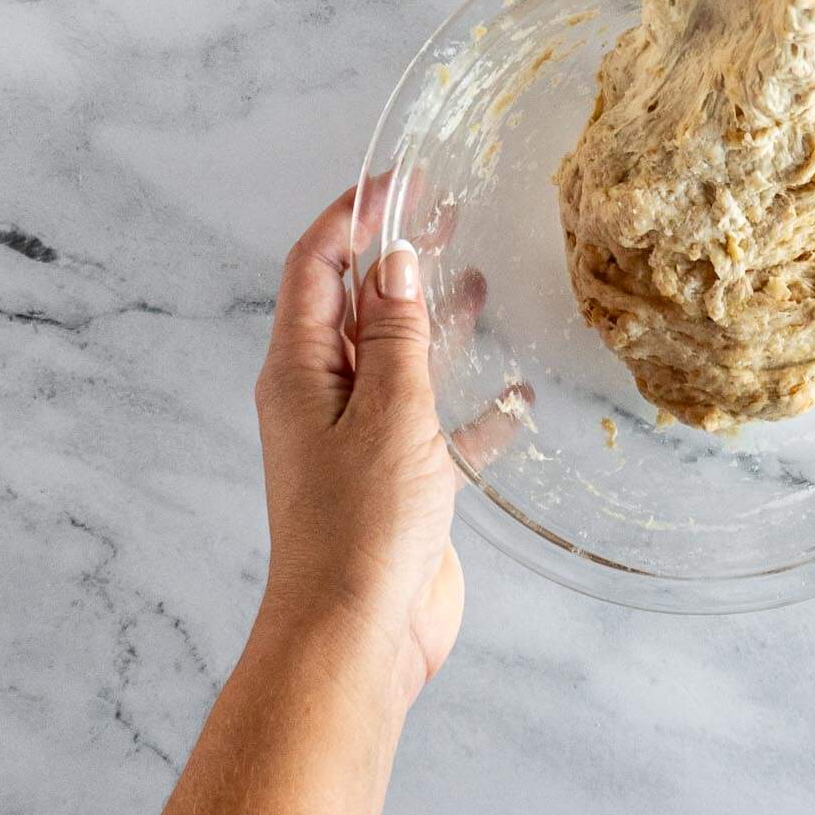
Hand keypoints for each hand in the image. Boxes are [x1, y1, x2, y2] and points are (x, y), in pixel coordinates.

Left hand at [251, 183, 462, 712]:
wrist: (357, 637)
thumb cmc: (361, 528)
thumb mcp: (389, 411)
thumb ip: (399, 333)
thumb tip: (398, 259)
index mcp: (299, 371)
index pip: (318, 265)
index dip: (357, 214)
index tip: (408, 178)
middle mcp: (322, 398)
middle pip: (357, 305)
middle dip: (398, 254)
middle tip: (447, 209)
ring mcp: (358, 442)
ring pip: (399, 361)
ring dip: (435, 320)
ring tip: (479, 277)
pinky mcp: (398, 484)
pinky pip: (436, 428)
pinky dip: (473, 407)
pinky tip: (515, 397)